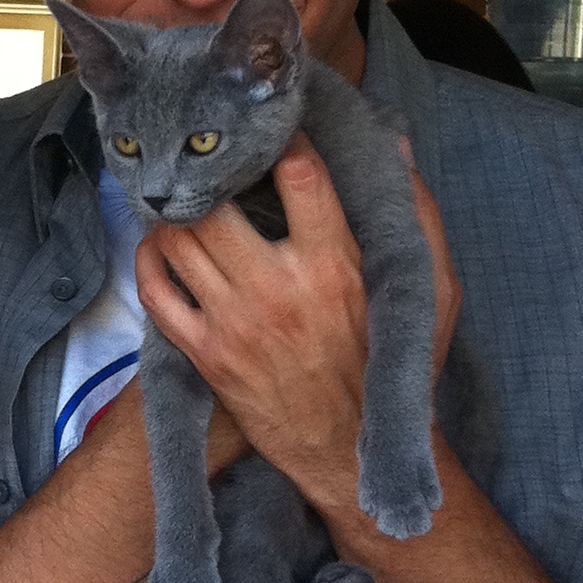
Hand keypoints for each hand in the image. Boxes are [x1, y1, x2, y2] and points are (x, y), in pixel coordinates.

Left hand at [133, 136, 456, 517]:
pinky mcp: (207, 355)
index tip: (272, 127)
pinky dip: (150, 261)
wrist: (353, 454)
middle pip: (217, 203)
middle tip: (210, 164)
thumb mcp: (431, 291)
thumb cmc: (392, 367)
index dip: (280, 140)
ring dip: (177, 214)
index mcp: (336, 266)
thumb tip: (395, 145)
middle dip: (211, 176)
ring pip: (179, 241)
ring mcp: (236, 324)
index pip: (299, 176)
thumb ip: (417, 215)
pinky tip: (163, 248)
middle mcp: (279, 290)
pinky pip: (156, 292)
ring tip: (187, 203)